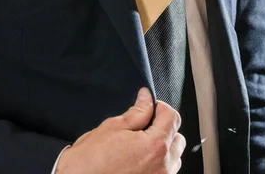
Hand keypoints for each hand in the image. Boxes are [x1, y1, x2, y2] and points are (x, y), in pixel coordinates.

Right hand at [55, 88, 185, 173]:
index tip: (151, 108)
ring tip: (140, 147)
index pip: (172, 118)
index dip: (161, 108)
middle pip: (177, 139)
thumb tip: (147, 98)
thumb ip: (136, 112)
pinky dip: (158, 165)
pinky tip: (139, 162)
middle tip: (144, 127)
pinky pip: (165, 173)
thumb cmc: (88, 164)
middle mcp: (163, 166)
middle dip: (164, 129)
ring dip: (163, 149)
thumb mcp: (111, 129)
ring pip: (174, 159)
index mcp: (155, 146)